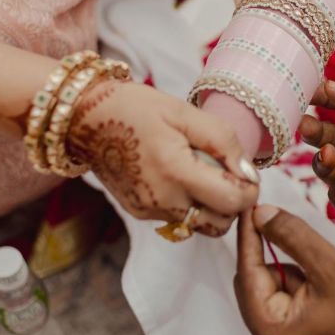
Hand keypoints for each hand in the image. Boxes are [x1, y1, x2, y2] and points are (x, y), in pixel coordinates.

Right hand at [67, 80, 259, 235]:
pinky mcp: (139, 214)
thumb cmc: (136, 108)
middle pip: (220, 223)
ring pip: (200, 226)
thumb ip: (222, 141)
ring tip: (205, 172)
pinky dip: (190, 204)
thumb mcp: (184, 112)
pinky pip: (179, 220)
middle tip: (228, 171)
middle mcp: (161, 201)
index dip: (249, 189)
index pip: (232, 202)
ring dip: (212, 206)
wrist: (85, 118)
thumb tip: (249, 171)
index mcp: (175, 172)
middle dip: (234, 202)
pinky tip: (182, 175)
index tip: (246, 170)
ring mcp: (148, 212)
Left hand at [234, 205, 334, 334]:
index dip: (248, 234)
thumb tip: (260, 213)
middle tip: (291, 230)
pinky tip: (325, 284)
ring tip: (326, 276)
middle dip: (275, 254)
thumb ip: (291, 236)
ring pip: (272, 288)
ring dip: (292, 269)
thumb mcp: (330, 265)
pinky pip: (286, 300)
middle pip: (255, 282)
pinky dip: (300, 282)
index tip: (248, 204)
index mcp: (270, 332)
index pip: (247, 272)